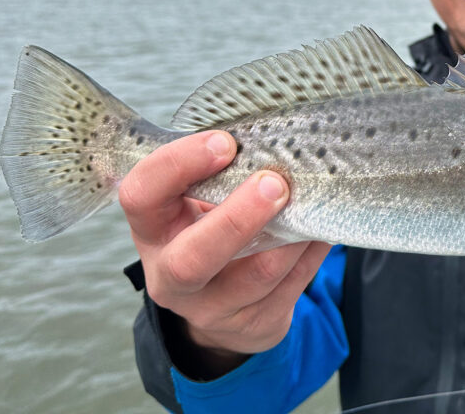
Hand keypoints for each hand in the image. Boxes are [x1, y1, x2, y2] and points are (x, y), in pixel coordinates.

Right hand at [119, 131, 330, 374]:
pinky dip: (312, 251)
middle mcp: (171, 277)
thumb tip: (272, 139)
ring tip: (312, 201)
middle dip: (237, 219)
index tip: (225, 143)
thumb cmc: (210, 226)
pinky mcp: (255, 325)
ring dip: (291, 235)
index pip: (141, 196)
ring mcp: (212, 309)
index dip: (178, 166)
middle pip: (192, 259)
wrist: (221, 302)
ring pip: (257, 275)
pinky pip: (293, 285)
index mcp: (153, 231)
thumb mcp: (197, 200)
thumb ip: (219, 173)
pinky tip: (322, 227)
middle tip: (275, 183)